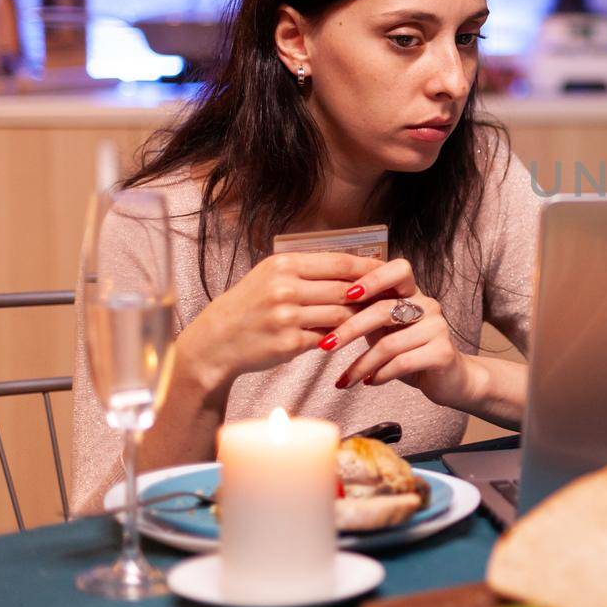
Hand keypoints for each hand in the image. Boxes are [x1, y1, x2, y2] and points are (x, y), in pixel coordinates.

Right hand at [182, 252, 380, 390]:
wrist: (217, 339)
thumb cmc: (251, 304)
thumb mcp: (273, 276)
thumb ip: (310, 270)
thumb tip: (356, 268)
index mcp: (284, 265)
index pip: (340, 263)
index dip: (369, 268)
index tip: (388, 271)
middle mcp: (285, 288)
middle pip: (346, 290)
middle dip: (370, 295)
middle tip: (389, 297)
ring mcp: (287, 317)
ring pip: (341, 315)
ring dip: (358, 317)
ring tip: (371, 317)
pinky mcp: (289, 343)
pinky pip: (327, 338)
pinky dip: (339, 336)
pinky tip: (345, 336)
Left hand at [322, 257, 472, 406]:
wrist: (450, 379)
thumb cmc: (412, 351)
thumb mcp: (387, 329)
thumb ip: (367, 316)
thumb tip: (324, 313)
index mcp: (413, 294)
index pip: (398, 270)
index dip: (373, 278)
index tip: (347, 294)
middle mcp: (428, 306)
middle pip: (383, 309)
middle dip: (349, 329)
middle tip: (326, 346)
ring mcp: (438, 328)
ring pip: (389, 343)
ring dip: (361, 364)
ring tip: (346, 379)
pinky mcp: (442, 353)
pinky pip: (402, 362)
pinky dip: (380, 375)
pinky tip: (370, 382)